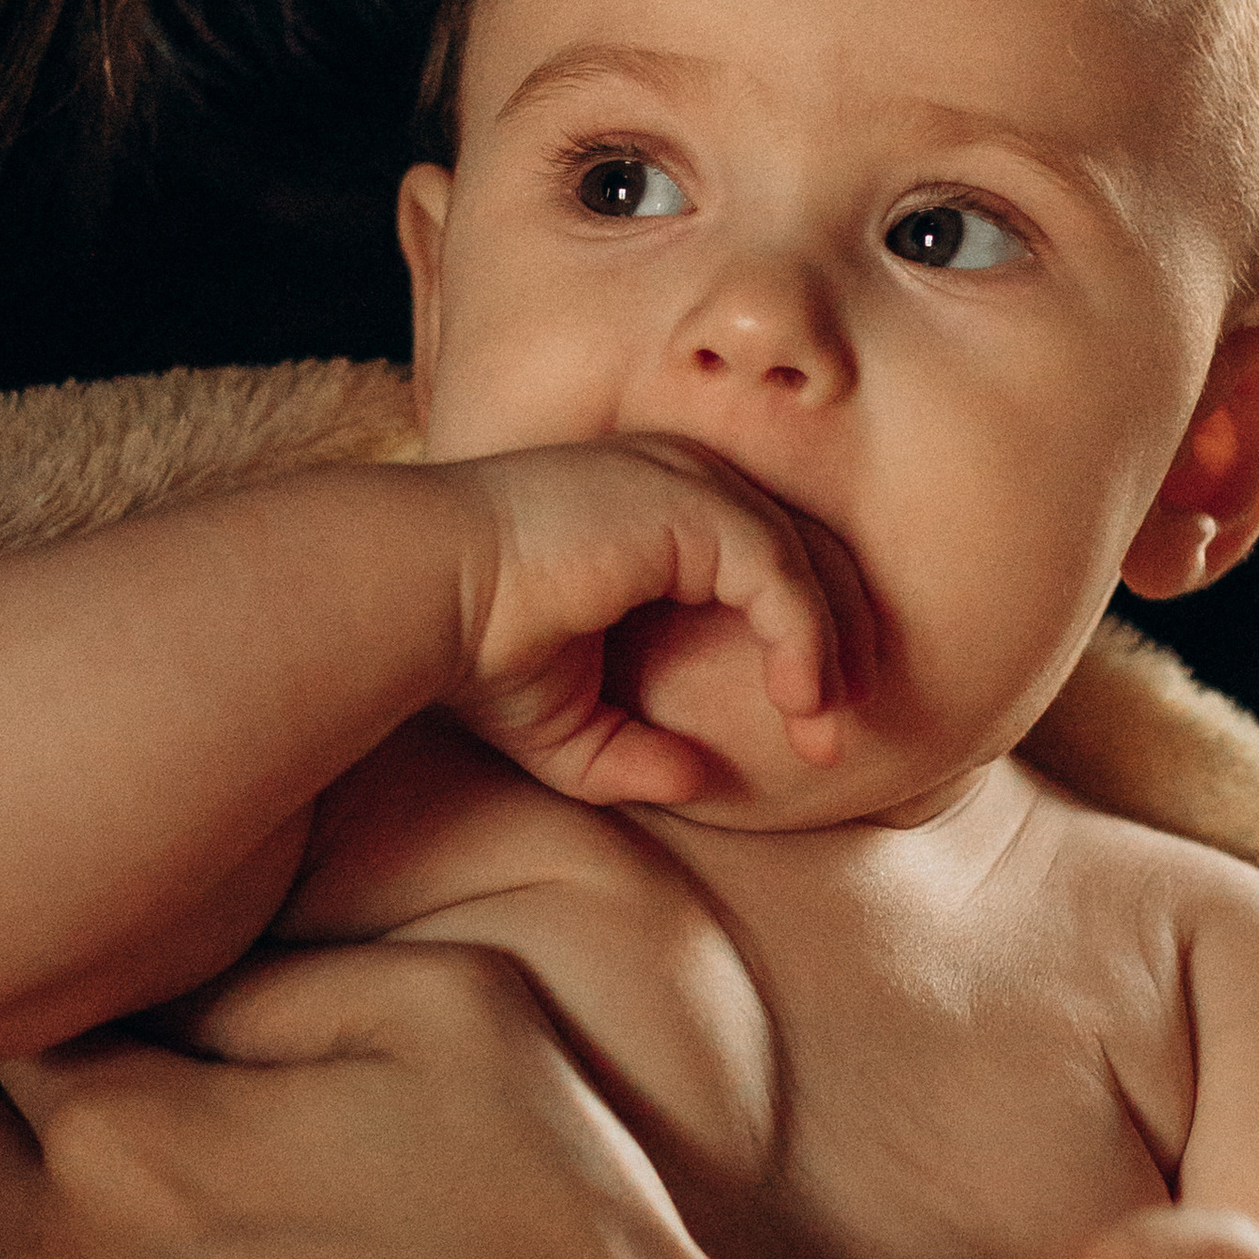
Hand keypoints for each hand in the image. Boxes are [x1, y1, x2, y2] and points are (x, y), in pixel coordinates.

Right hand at [446, 438, 875, 802]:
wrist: (418, 602)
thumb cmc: (474, 652)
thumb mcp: (568, 724)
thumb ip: (634, 751)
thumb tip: (700, 779)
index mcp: (657, 512)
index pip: (771, 561)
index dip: (805, 640)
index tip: (813, 722)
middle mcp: (681, 479)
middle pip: (808, 552)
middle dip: (840, 644)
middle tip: (838, 730)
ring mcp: (688, 481)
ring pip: (807, 561)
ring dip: (831, 651)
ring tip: (824, 731)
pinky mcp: (689, 503)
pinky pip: (782, 573)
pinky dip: (804, 639)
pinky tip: (800, 701)